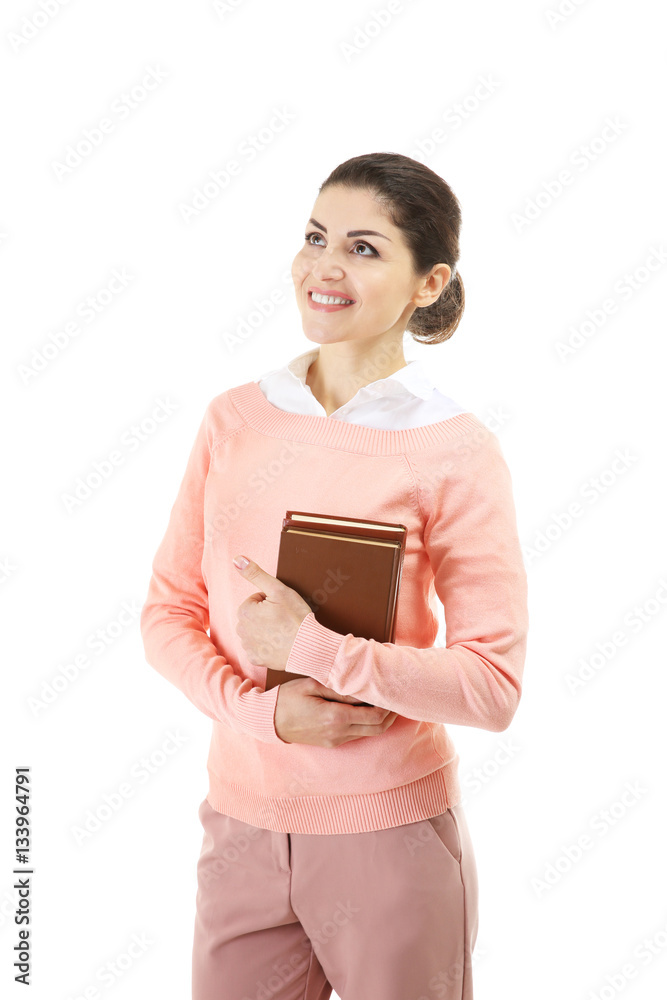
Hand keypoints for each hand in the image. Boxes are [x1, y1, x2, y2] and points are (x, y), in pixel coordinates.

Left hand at [233, 555, 311, 670]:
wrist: (308, 646)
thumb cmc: (295, 617)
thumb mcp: (278, 589)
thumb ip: (255, 573)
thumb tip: (237, 559)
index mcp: (244, 611)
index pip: (255, 600)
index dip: (270, 601)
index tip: (282, 607)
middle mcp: (241, 630)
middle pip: (253, 616)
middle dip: (265, 615)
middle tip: (283, 619)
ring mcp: (248, 646)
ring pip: (255, 631)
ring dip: (265, 630)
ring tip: (282, 631)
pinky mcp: (256, 659)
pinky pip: (258, 648)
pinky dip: (266, 646)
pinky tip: (278, 644)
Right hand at [273, 677, 399, 746]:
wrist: (268, 721)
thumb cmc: (288, 698)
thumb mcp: (312, 685)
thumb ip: (340, 689)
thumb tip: (364, 688)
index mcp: (335, 718)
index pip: (375, 715)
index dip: (388, 704)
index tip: (392, 690)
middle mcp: (338, 733)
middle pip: (378, 728)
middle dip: (390, 713)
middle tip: (394, 696)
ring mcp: (335, 740)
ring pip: (369, 733)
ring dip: (380, 718)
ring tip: (383, 699)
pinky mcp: (332, 742)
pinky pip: (357, 734)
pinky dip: (367, 722)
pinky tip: (366, 708)